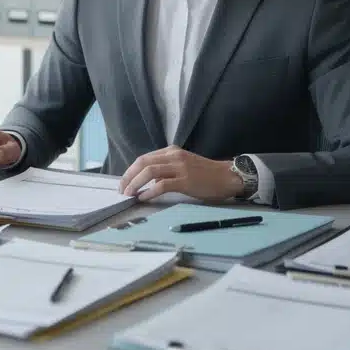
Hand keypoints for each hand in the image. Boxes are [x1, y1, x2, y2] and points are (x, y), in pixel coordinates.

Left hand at [119, 146, 243, 202]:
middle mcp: (174, 156)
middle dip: (128, 177)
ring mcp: (180, 167)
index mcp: (171, 151)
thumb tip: (149, 182)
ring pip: (149, 172)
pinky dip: (149, 191)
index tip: (123, 183)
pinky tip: (144, 198)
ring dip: (135, 184)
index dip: (130, 171)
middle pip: (143, 163)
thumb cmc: (205, 174)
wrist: (227, 177)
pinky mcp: (186, 181)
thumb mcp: (183, 165)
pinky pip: (162, 185)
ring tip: (129, 194)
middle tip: (121, 190)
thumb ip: (166, 170)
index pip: (143, 158)